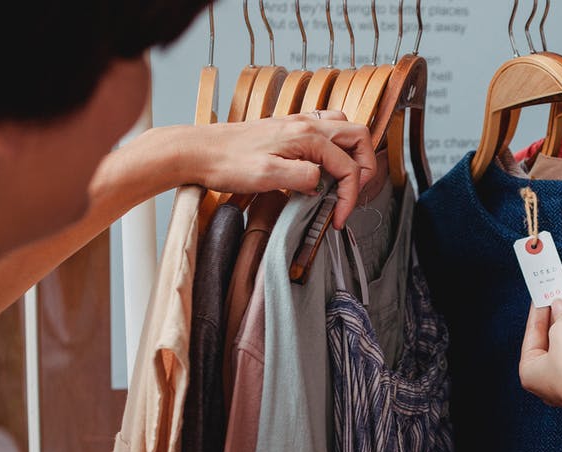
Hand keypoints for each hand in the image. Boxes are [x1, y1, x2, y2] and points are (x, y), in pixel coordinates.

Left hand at [177, 111, 377, 228]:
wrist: (197, 151)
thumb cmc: (226, 163)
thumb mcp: (267, 176)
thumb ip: (304, 178)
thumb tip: (323, 183)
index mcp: (307, 136)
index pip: (348, 166)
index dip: (350, 196)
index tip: (339, 217)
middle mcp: (306, 124)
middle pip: (358, 137)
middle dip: (364, 167)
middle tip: (353, 194)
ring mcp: (297, 123)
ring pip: (344, 129)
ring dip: (352, 154)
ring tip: (343, 180)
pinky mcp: (288, 129)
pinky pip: (325, 130)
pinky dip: (335, 148)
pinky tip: (321, 167)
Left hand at [520, 288, 561, 416]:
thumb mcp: (561, 332)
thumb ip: (560, 316)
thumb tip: (560, 305)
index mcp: (530, 370)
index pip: (532, 334)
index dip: (538, 311)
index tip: (542, 294)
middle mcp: (548, 374)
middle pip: (551, 336)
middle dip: (558, 312)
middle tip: (561, 291)